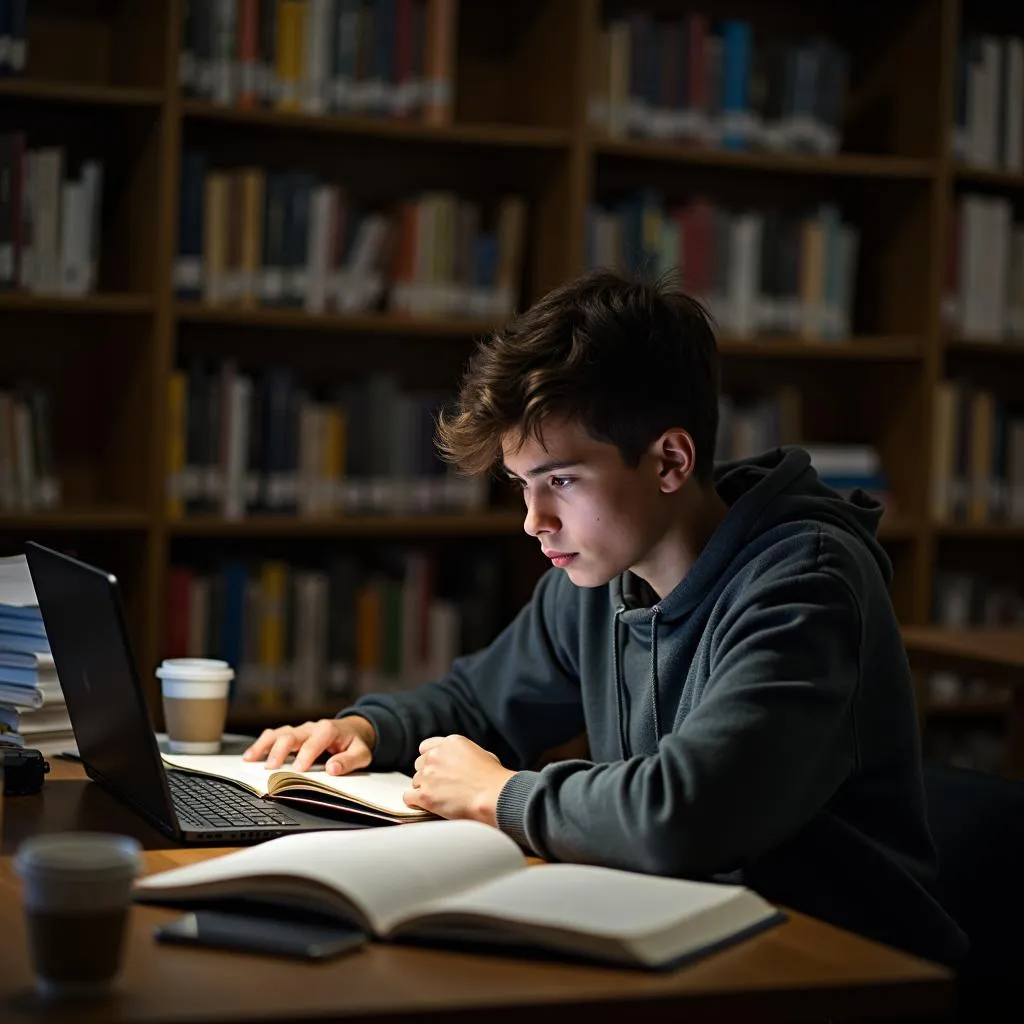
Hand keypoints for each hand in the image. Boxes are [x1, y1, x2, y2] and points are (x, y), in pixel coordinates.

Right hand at [242, 716, 376, 774]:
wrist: (352, 729)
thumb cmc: (354, 743)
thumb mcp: (361, 753)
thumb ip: (349, 761)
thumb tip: (333, 769)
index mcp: (328, 730)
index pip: (314, 742)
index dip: (306, 755)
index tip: (298, 771)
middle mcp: (311, 727)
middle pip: (291, 735)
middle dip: (280, 751)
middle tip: (271, 768)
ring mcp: (300, 730)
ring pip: (278, 733)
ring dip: (264, 746)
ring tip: (251, 759)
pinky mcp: (292, 734)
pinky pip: (273, 735)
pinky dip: (261, 744)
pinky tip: (250, 756)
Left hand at [404, 735, 515, 825]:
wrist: (494, 796)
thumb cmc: (493, 779)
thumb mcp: (482, 754)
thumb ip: (463, 754)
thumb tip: (460, 763)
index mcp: (450, 743)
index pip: (426, 747)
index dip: (430, 759)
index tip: (435, 768)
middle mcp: (436, 756)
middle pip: (419, 764)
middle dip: (428, 775)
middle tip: (440, 786)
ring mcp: (428, 775)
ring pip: (415, 781)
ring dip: (424, 789)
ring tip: (440, 798)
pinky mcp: (425, 795)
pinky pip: (409, 797)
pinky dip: (415, 802)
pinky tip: (425, 805)